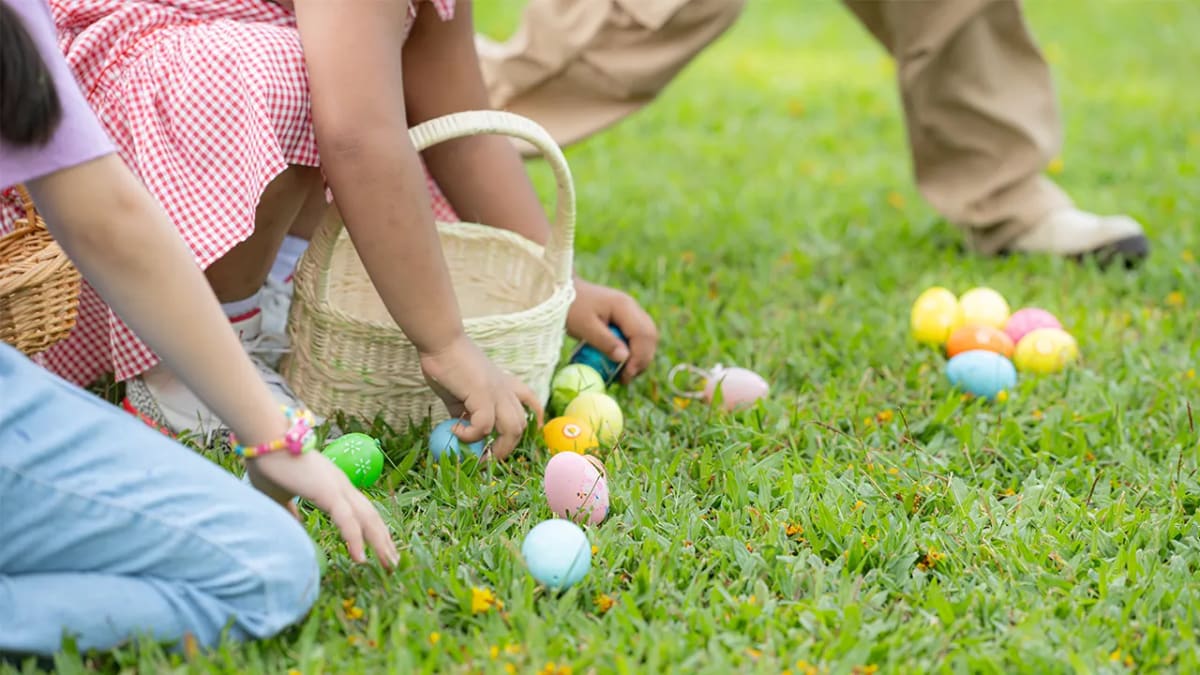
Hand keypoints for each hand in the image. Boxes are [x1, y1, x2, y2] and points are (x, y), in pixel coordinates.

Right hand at [245, 451, 399, 568]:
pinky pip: (347, 520)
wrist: (261, 440)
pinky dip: (356, 539)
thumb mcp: (278, 495)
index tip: (379, 549)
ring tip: (389, 564)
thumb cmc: (268, 463)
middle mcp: (341, 485)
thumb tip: (294, 523)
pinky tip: (360, 559)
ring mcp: (337, 487)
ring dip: (380, 543)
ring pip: (367, 519)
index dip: (372, 530)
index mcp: (333, 486)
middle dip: (384, 540)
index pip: (360, 511)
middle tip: (393, 562)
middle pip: (371, 516)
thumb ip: (290, 510)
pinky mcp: (328, 491)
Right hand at [419, 333, 544, 459]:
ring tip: (477, 454)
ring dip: (497, 448)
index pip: (530, 400)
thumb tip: (460, 428)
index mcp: (503, 384)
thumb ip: (463, 410)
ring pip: (512, 429)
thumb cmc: (446, 362)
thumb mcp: (459, 392)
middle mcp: (505, 389)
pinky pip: (484, 426)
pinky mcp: (483, 395)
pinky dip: (470, 435)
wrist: (440, 342)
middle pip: (521, 425)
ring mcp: (496, 392)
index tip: (530, 431)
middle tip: (486, 458)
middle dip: (507, 447)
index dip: (535, 417)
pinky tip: (454, 430)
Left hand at [567, 277, 657, 383]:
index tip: (626, 375)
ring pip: (647, 336)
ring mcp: (630, 311)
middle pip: (650, 336)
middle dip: (642, 359)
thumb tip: (625, 359)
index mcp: (624, 306)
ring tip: (625, 373)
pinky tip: (622, 362)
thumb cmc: (571, 308)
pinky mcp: (625, 317)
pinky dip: (634, 350)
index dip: (639, 357)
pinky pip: (637, 335)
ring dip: (640, 356)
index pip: (643, 334)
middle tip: (627, 377)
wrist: (561, 292)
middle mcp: (632, 307)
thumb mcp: (584, 327)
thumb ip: (605, 342)